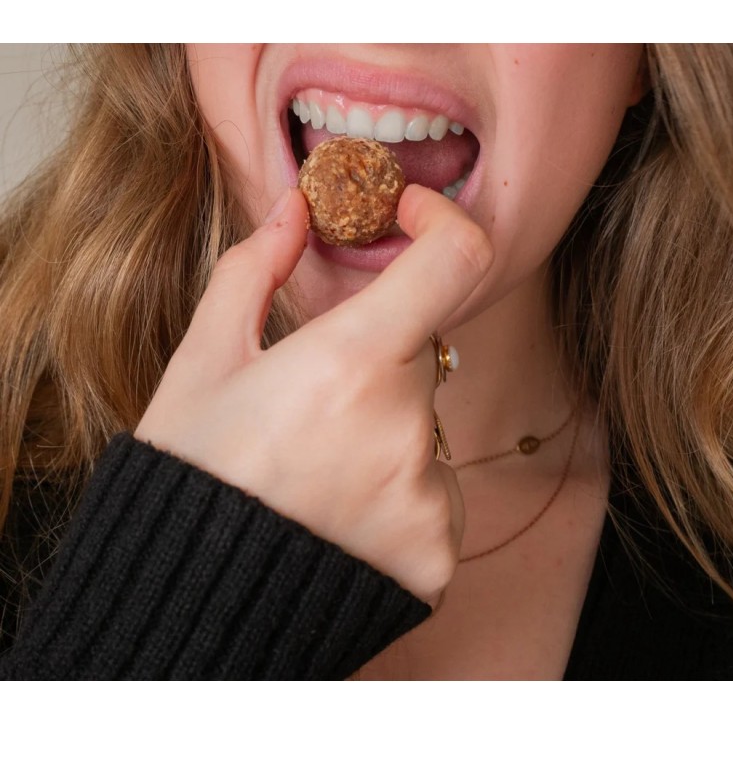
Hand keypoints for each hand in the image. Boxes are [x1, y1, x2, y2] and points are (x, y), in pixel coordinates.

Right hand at [135, 184, 492, 603]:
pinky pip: (433, 493)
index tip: (411, 220)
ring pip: (425, 427)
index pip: (456, 260)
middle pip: (421, 356)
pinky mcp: (439, 550)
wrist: (189, 606)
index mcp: (349, 363)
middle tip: (311, 403)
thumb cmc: (189, 477)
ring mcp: (428, 497)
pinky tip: (339, 517)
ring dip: (384, 430)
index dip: (443, 224)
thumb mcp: (202, 364)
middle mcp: (404, 428)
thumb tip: (292, 213)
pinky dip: (397, 493)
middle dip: (376, 360)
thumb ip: (252, 274)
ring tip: (316, 473)